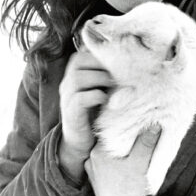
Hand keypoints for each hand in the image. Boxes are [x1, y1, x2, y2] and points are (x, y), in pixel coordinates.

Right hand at [58, 50, 113, 181]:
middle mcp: (66, 83)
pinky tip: (106, 100)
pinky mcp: (71, 112)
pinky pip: (81, 98)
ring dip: (100, 79)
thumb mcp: (100, 90)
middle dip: (100, 65)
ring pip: (78, 78)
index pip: (82, 54)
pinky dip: (96, 96)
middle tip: (117, 74)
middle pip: (79, 62)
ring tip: (113, 86)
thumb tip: (130, 64)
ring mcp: (66, 97)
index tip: (118, 62)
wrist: (80, 141)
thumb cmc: (94, 113)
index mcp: (73, 75)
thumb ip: (106, 77)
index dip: (100, 55)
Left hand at [85, 127, 160, 195]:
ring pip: (108, 153)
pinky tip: (128, 162)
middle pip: (109, 142)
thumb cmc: (131, 191)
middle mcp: (91, 159)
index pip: (111, 131)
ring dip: (120, 150)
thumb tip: (153, 124)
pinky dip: (117, 161)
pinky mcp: (97, 180)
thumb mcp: (141, 163)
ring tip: (135, 148)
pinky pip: (106, 164)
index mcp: (98, 152)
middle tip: (139, 133)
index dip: (125, 126)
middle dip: (124, 138)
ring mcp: (93, 170)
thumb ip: (146, 142)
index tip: (137, 122)